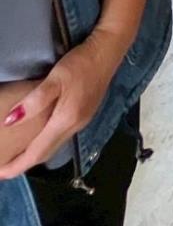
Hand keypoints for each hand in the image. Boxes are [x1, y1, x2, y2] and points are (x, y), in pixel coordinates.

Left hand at [0, 30, 123, 178]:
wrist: (108, 51)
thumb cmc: (80, 63)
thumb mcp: (55, 78)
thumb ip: (34, 101)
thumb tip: (10, 121)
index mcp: (66, 120)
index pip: (38, 151)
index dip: (18, 165)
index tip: (1, 174)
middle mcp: (75, 126)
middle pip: (47, 153)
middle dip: (25, 164)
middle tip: (5, 168)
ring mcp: (82, 121)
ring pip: (55, 146)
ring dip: (36, 154)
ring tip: (19, 156)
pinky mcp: (85, 114)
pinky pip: (62, 137)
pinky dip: (47, 143)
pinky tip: (41, 137)